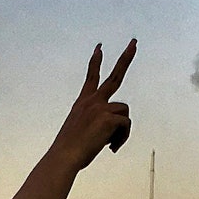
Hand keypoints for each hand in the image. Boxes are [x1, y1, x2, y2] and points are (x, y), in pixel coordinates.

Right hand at [49, 40, 136, 170]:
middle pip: (115, 76)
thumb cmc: (70, 150)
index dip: (96, 61)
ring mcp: (100, 107)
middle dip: (126, 58)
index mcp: (82, 102)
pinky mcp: (108, 117)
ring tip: (109, 144)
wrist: (64, 156)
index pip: (91, 77)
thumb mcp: (81, 132)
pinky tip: (111, 148)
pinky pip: (126, 126)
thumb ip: (97, 125)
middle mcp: (92, 101)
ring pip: (124, 113)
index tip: (99, 47)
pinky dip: (122, 138)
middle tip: (134, 42)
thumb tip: (113, 130)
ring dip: (122, 130)